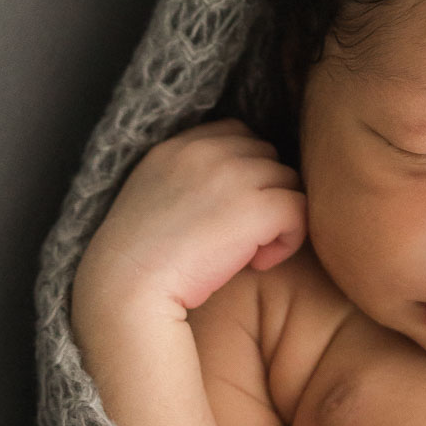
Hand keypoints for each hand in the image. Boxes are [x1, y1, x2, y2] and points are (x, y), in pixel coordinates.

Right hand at [73, 118, 306, 318]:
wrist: (125, 292)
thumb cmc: (142, 261)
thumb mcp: (157, 195)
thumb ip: (193, 176)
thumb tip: (243, 183)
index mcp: (177, 146)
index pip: (238, 133)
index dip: (247, 170)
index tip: (231, 209)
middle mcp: (206, 151)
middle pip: (270, 157)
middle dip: (264, 194)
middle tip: (239, 236)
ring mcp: (233, 176)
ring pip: (289, 183)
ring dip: (278, 218)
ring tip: (248, 252)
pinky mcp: (255, 208)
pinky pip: (300, 211)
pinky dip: (289, 239)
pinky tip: (259, 263)